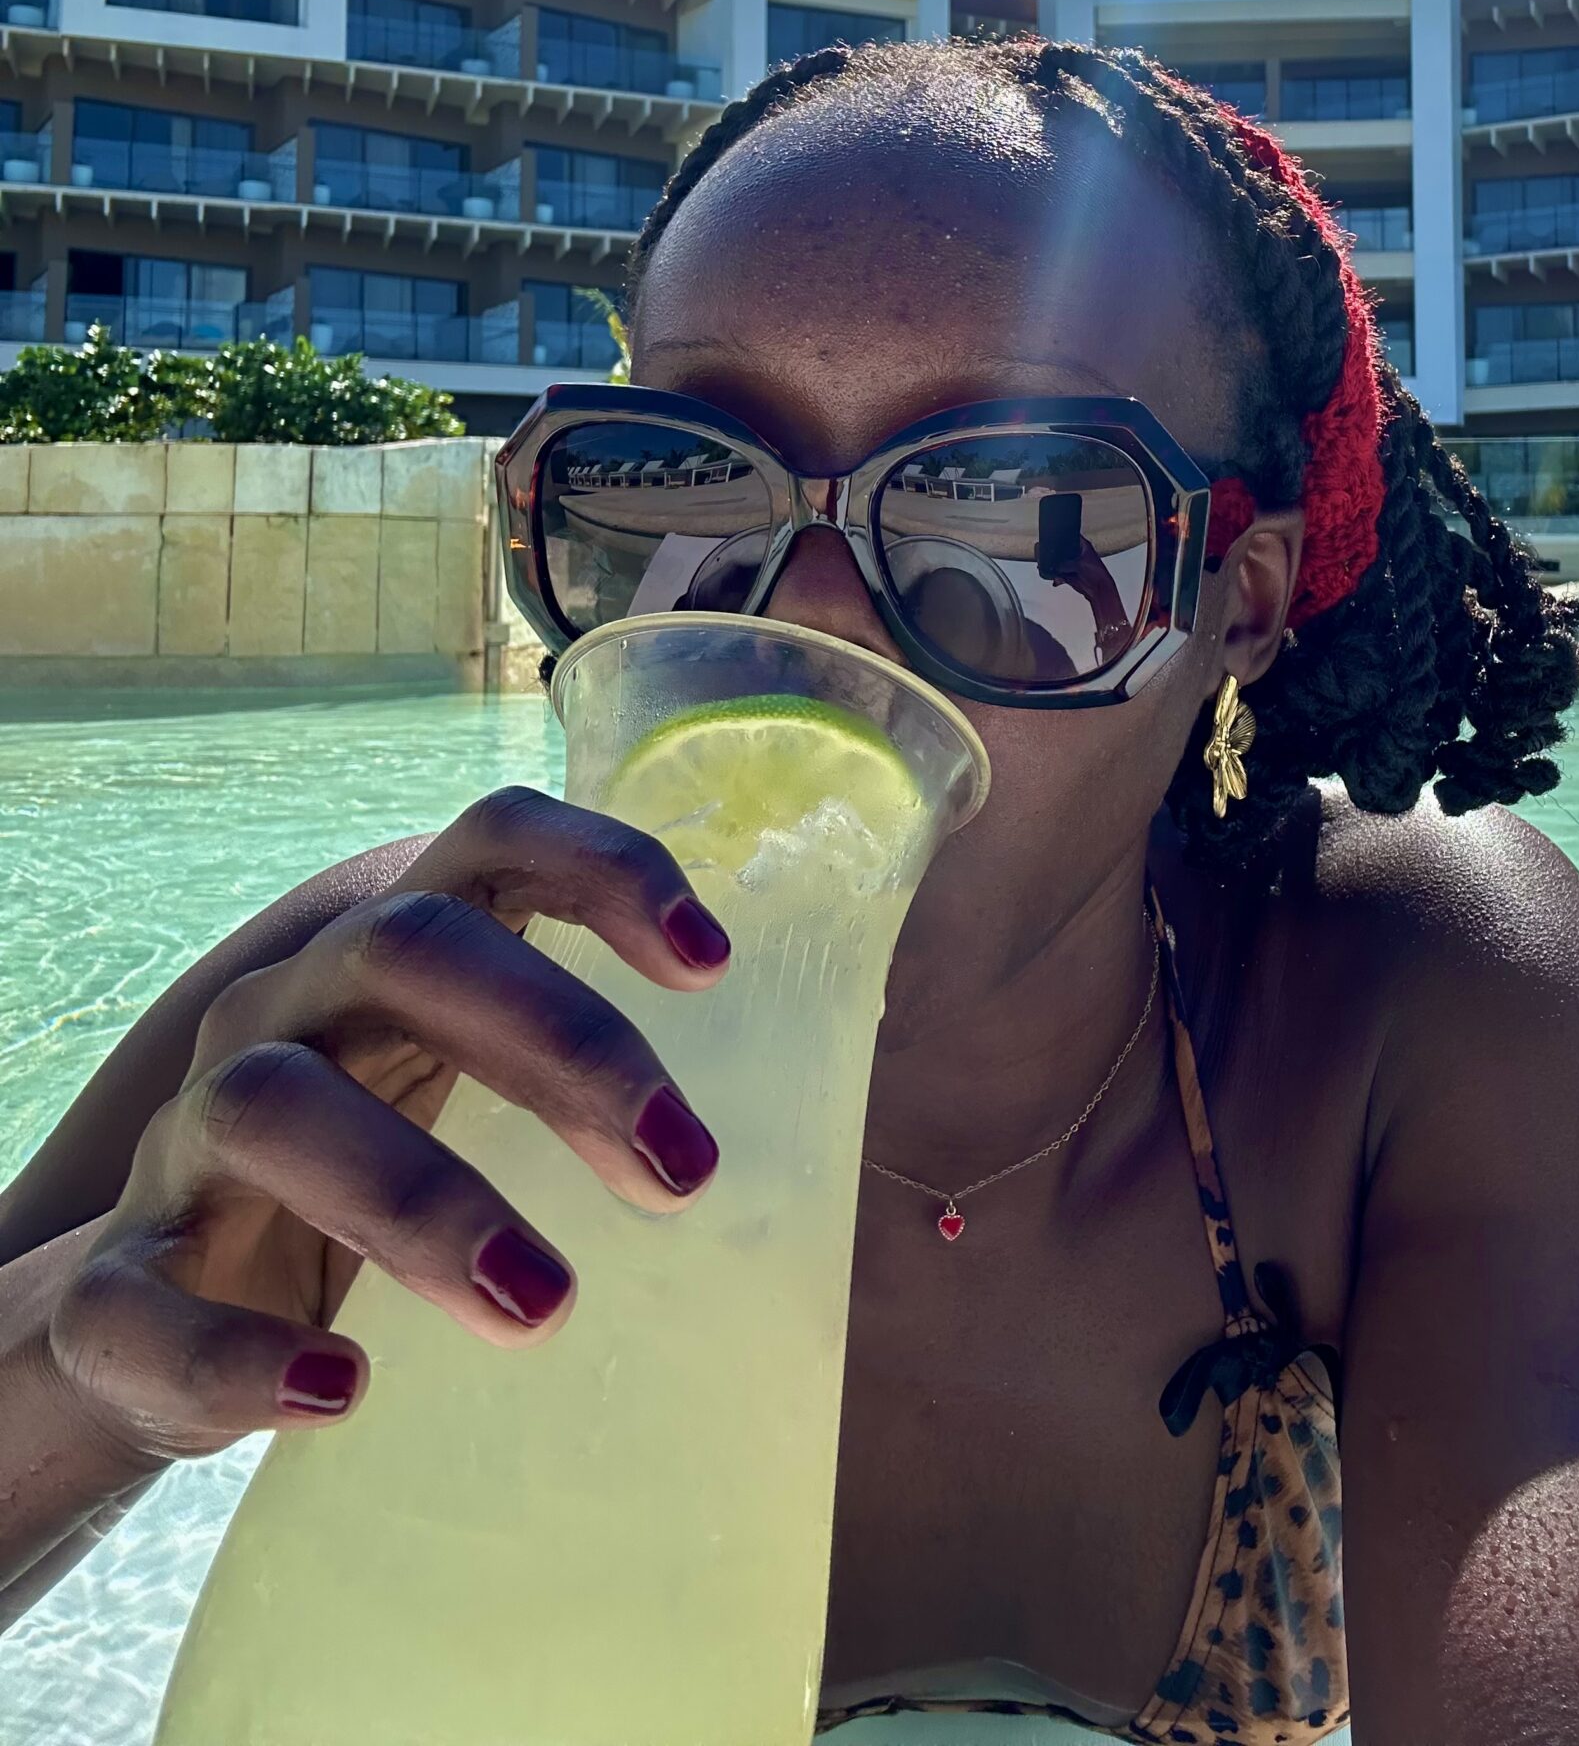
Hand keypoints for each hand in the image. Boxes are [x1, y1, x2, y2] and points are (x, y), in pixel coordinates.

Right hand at [39, 787, 726, 1468]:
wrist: (151, 1312)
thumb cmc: (361, 1181)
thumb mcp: (459, 1094)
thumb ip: (579, 1078)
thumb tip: (807, 1107)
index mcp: (385, 955)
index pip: (492, 840)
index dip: (603, 869)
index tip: (712, 966)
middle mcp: (285, 1012)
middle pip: (409, 954)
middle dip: (559, 1045)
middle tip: (685, 1175)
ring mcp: (188, 1141)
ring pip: (275, 1106)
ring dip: (420, 1198)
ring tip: (544, 1302)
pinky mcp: (113, 1285)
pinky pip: (141, 1298)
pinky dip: (238, 1348)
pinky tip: (336, 1395)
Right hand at [1045, 542, 1133, 657]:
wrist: (1100, 590)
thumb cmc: (1097, 573)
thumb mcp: (1078, 565)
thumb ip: (1065, 564)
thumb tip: (1055, 566)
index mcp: (1083, 546)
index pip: (1070, 536)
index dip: (1062, 536)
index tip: (1053, 537)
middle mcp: (1078, 554)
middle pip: (1063, 551)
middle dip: (1055, 554)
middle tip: (1045, 555)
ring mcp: (1075, 565)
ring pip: (1060, 563)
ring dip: (1055, 567)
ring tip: (1049, 569)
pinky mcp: (1072, 575)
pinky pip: (1061, 575)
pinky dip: (1057, 578)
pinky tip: (1056, 582)